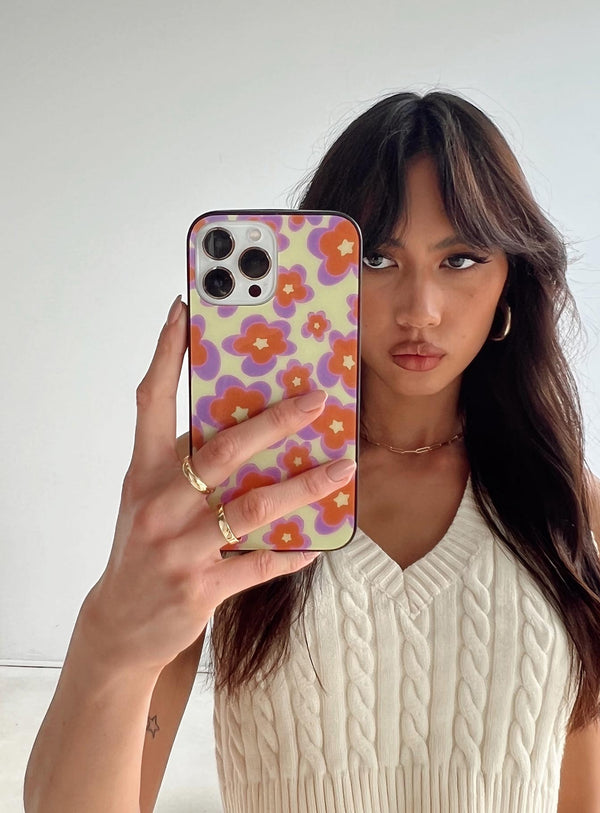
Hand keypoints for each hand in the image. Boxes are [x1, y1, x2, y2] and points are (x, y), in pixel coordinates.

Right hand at [82, 296, 354, 676]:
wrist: (119, 624)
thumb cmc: (142, 547)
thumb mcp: (150, 498)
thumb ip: (184, 462)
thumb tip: (245, 428)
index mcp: (144, 471)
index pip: (152, 400)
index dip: (166, 353)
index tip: (184, 311)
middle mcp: (160, 503)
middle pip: (223, 451)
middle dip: (275, 422)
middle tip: (317, 400)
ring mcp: (180, 547)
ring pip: (255, 506)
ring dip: (306, 485)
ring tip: (344, 467)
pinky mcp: (201, 586)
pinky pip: (259, 562)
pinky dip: (293, 549)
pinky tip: (319, 540)